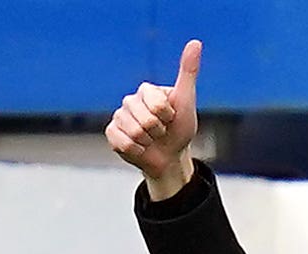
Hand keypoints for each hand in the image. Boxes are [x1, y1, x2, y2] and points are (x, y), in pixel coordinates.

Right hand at [106, 39, 200, 197]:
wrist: (170, 157)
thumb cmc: (180, 128)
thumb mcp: (186, 100)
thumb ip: (188, 72)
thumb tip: (195, 42)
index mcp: (146, 90)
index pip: (157, 105)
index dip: (168, 116)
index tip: (171, 118)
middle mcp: (130, 101)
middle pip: (145, 121)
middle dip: (159, 131)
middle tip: (161, 132)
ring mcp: (119, 117)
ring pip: (134, 133)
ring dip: (148, 142)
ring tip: (151, 140)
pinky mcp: (112, 133)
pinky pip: (121, 142)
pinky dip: (136, 150)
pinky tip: (140, 148)